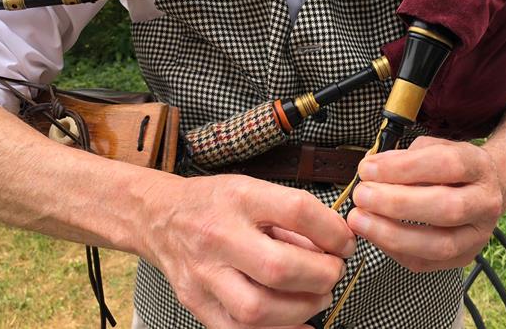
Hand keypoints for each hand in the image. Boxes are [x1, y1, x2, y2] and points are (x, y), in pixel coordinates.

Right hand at [140, 174, 355, 327]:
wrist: (160, 217)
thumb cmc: (217, 203)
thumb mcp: (255, 191)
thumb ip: (293, 219)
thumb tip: (334, 247)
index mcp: (240, 198)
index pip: (297, 211)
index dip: (332, 231)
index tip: (345, 243)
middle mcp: (218, 236)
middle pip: (279, 267)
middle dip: (321, 276)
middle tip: (333, 273)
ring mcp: (203, 274)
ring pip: (257, 309)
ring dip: (302, 308)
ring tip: (317, 297)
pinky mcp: (196, 302)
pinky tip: (299, 324)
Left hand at [347, 136, 505, 272]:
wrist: (485, 189)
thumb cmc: (451, 168)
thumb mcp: (433, 148)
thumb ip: (404, 157)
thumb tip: (371, 169)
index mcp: (479, 167)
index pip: (446, 164)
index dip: (403, 168)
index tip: (367, 169)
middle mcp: (486, 202)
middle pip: (446, 208)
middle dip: (397, 204)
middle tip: (362, 196)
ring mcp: (478, 235)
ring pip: (440, 244)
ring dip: (392, 234)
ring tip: (360, 220)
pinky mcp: (464, 258)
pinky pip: (426, 263)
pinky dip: (394, 250)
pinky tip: (374, 234)